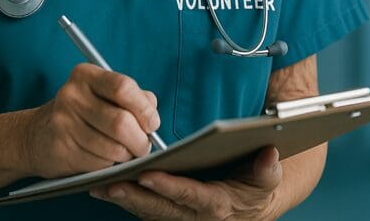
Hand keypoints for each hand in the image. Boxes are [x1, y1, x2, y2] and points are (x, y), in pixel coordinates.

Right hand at [24, 63, 160, 178]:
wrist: (36, 135)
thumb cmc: (81, 114)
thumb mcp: (103, 95)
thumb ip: (133, 98)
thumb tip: (152, 116)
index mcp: (86, 75)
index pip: (123, 87)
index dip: (144, 109)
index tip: (152, 124)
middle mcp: (72, 95)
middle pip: (121, 121)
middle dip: (140, 140)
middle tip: (143, 147)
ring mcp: (63, 121)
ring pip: (113, 147)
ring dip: (125, 156)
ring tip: (124, 153)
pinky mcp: (60, 147)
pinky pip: (99, 163)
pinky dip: (109, 165)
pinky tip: (104, 158)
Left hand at [90, 146, 282, 219]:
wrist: (252, 208)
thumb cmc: (256, 188)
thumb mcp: (268, 179)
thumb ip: (268, 169)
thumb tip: (270, 155)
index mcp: (218, 205)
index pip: (189, 196)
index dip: (168, 186)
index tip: (147, 174)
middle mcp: (195, 217)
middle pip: (160, 208)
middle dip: (134, 196)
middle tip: (110, 184)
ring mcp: (180, 219)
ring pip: (147, 211)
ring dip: (124, 200)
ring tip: (99, 185)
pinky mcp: (170, 215)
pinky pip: (144, 209)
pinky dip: (126, 200)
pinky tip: (106, 188)